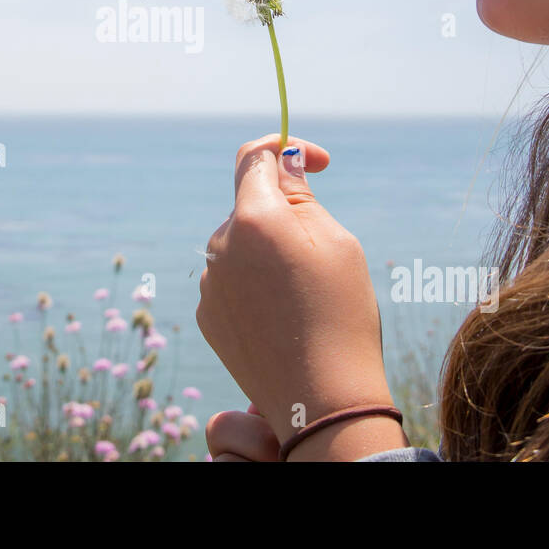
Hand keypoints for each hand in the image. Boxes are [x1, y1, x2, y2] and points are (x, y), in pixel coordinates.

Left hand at [195, 134, 394, 451]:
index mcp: (253, 219)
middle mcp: (219, 247)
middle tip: (323, 248)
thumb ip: (302, 196)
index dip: (285, 148)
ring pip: (241, 245)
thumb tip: (282, 162)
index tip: (317, 162)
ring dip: (268, 251)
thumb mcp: (337, 243)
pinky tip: (284, 316)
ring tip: (306, 293)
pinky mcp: (207, 316)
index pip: (254, 157)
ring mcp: (209, 284)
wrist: (321, 401)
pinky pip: (231, 280)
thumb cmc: (341, 316)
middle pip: (249, 205)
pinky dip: (255, 283)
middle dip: (283, 211)